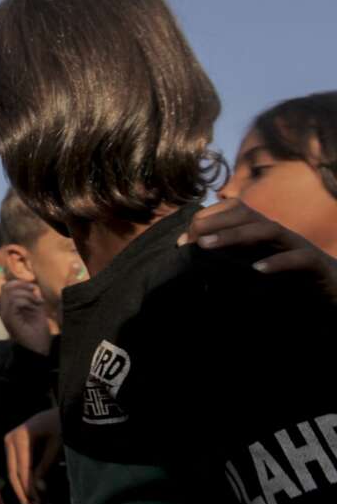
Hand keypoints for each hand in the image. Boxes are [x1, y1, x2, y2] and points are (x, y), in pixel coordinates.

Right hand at [0, 279, 50, 354]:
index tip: (33, 289)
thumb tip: (31, 286)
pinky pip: (14, 302)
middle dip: (22, 286)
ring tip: (37, 302)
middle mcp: (4, 310)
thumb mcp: (35, 310)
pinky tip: (35, 306)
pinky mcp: (10, 319)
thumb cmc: (38, 331)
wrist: (38, 349)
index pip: (6, 287)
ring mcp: (5, 315)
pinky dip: (27, 301)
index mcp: (9, 308)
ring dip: (27, 295)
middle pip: (6, 287)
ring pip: (10, 294)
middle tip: (35, 293)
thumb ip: (30, 298)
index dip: (19, 283)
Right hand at [5, 407, 61, 503]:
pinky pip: (19, 470)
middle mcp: (10, 441)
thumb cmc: (62, 426)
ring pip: (14, 474)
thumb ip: (46, 467)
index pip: (22, 469)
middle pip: (13, 473)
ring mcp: (10, 445)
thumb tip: (38, 490)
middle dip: (24, 494)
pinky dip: (26, 484)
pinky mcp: (15, 450)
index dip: (28, 488)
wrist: (62, 412)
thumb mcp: (57, 446)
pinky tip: (33, 499)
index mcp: (20, 437)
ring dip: (24, 492)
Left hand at [179, 198, 336, 302]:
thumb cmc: (291, 281)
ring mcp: (298, 245)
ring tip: (207, 246)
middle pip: (247, 214)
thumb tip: (195, 266)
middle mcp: (279, 234)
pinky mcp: (316, 264)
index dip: (207, 220)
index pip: (234, 211)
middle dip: (216, 222)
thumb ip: (228, 265)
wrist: (333, 292)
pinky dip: (277, 262)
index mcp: (262, 232)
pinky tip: (256, 270)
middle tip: (190, 239)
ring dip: (235, 236)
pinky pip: (298, 258)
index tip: (183, 241)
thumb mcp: (252, 270)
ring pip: (269, 230)